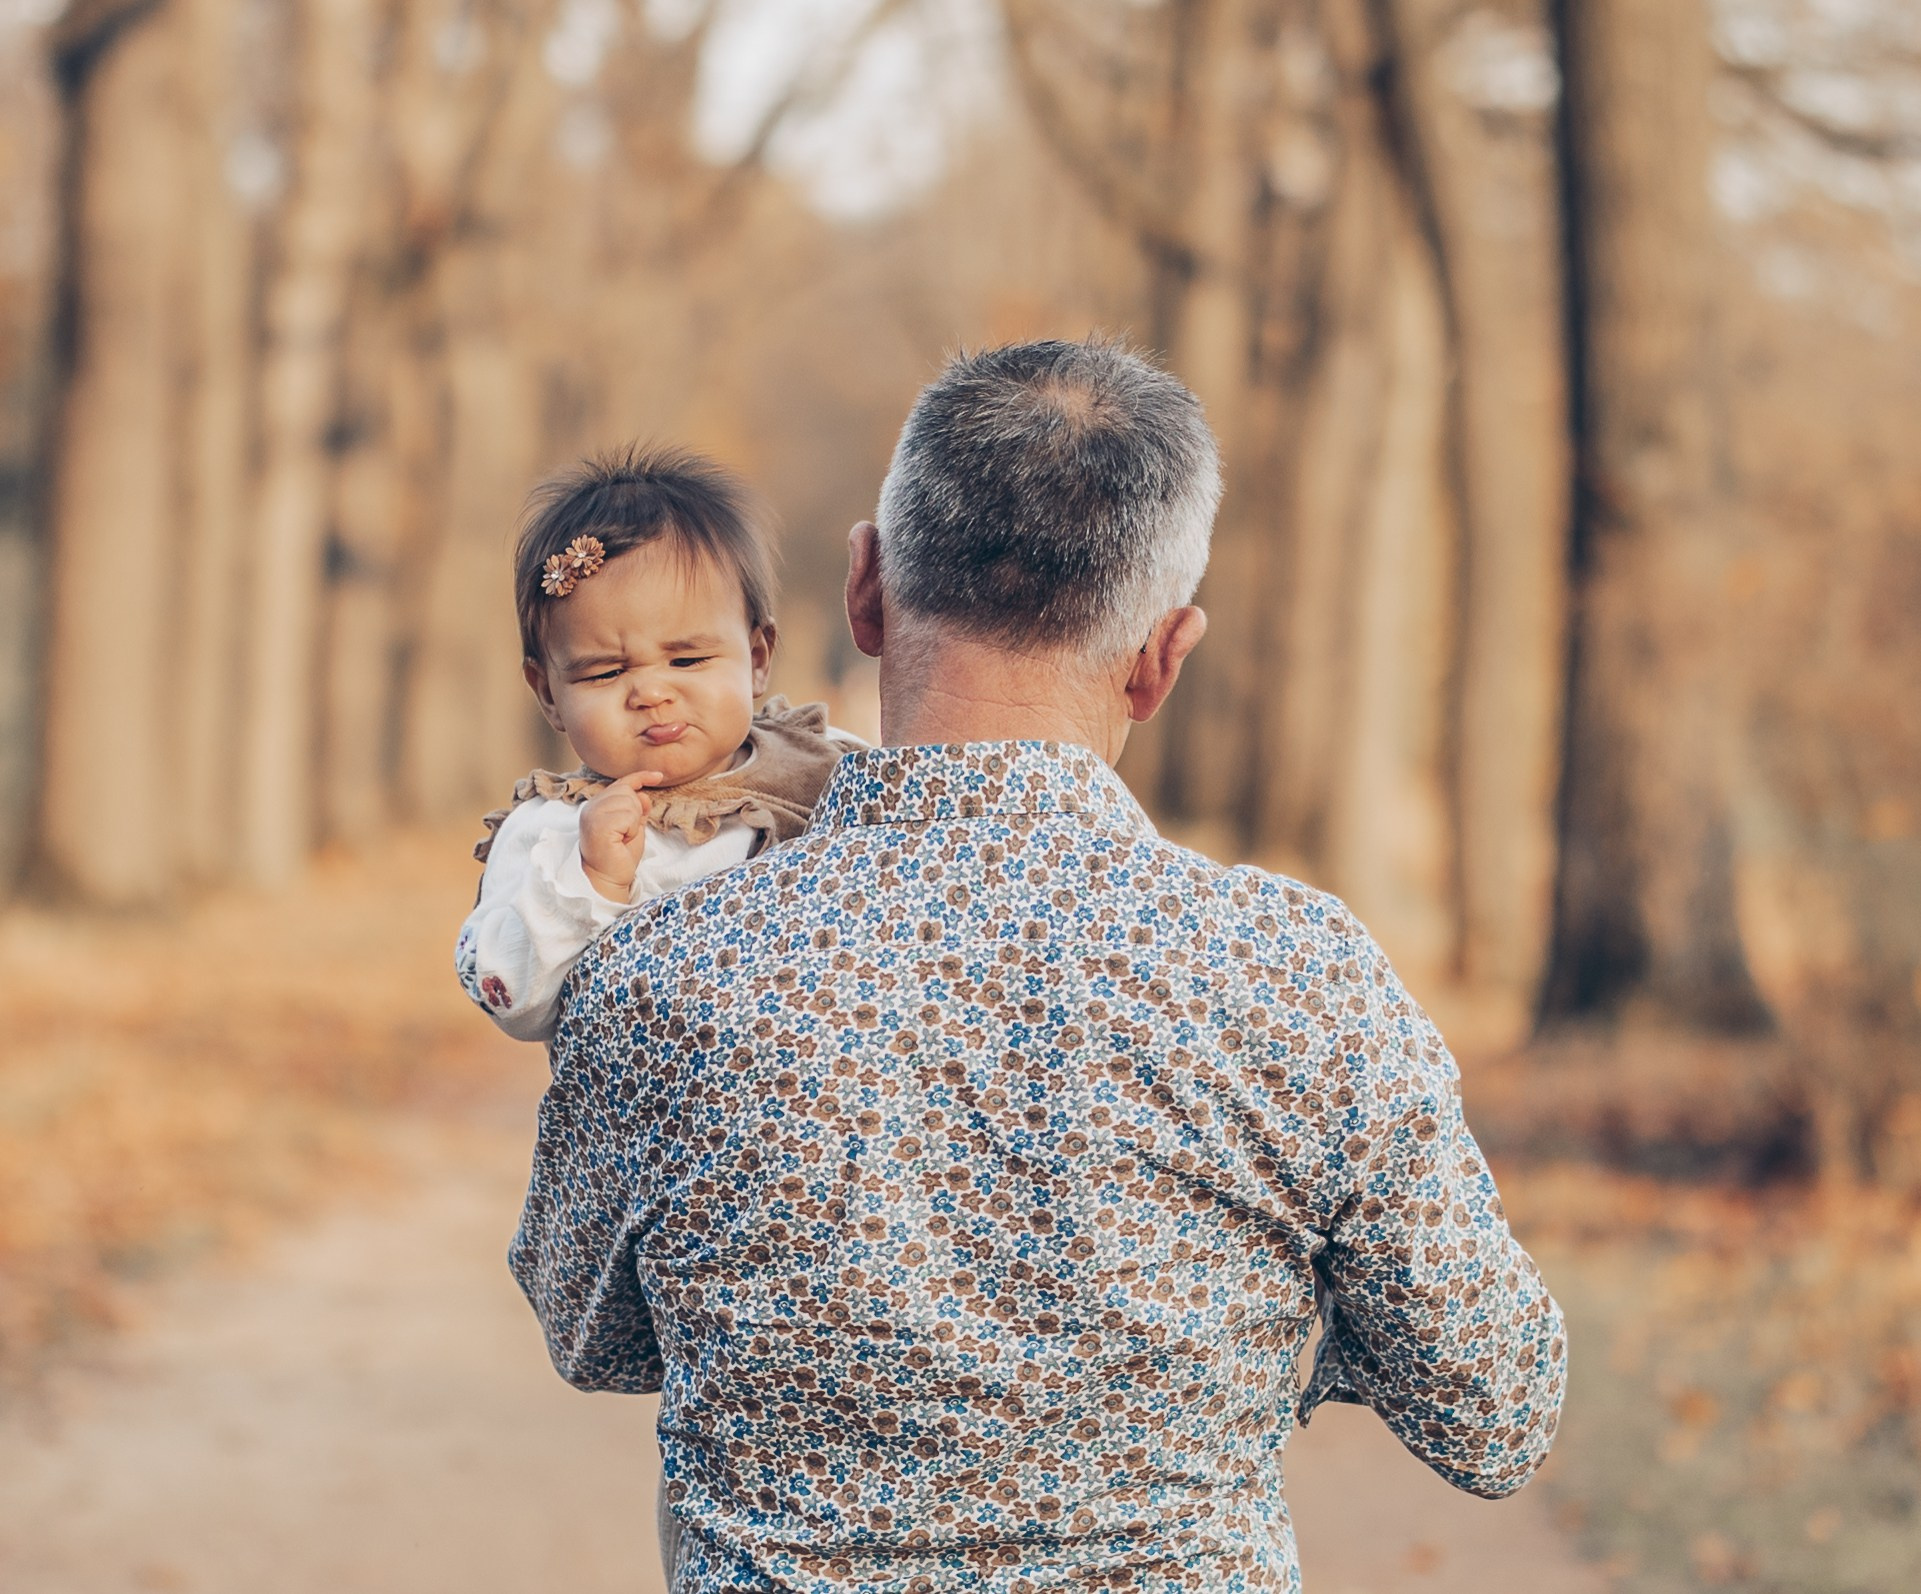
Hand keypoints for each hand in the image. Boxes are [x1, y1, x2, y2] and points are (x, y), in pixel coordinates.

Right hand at [578, 771, 661, 901]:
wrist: (608, 880)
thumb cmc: (619, 857)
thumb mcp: (633, 828)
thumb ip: (636, 809)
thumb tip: (643, 794)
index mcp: (598, 805)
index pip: (622, 783)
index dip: (641, 777)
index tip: (659, 775)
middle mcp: (592, 807)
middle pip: (627, 791)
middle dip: (635, 812)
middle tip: (626, 834)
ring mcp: (593, 815)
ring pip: (629, 802)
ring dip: (633, 823)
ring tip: (622, 838)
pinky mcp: (598, 825)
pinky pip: (628, 816)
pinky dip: (631, 829)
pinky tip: (621, 840)